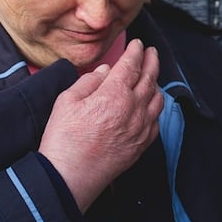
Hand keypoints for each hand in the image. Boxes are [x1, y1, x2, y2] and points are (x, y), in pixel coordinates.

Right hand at [39, 38, 162, 210]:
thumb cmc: (64, 140)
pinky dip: (156, 107)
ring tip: (152, 76)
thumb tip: (106, 70)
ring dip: (156, 83)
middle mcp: (133, 108)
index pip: (131, 65)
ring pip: (157, 99)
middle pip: (149, 78)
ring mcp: (140, 128)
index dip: (135, 51)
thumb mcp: (66, 101)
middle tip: (152, 52)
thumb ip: (89, 81)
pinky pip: (156, 121)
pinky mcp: (141, 145)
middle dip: (152, 61)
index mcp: (114, 94)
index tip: (138, 44)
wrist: (70, 177)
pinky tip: (151, 105)